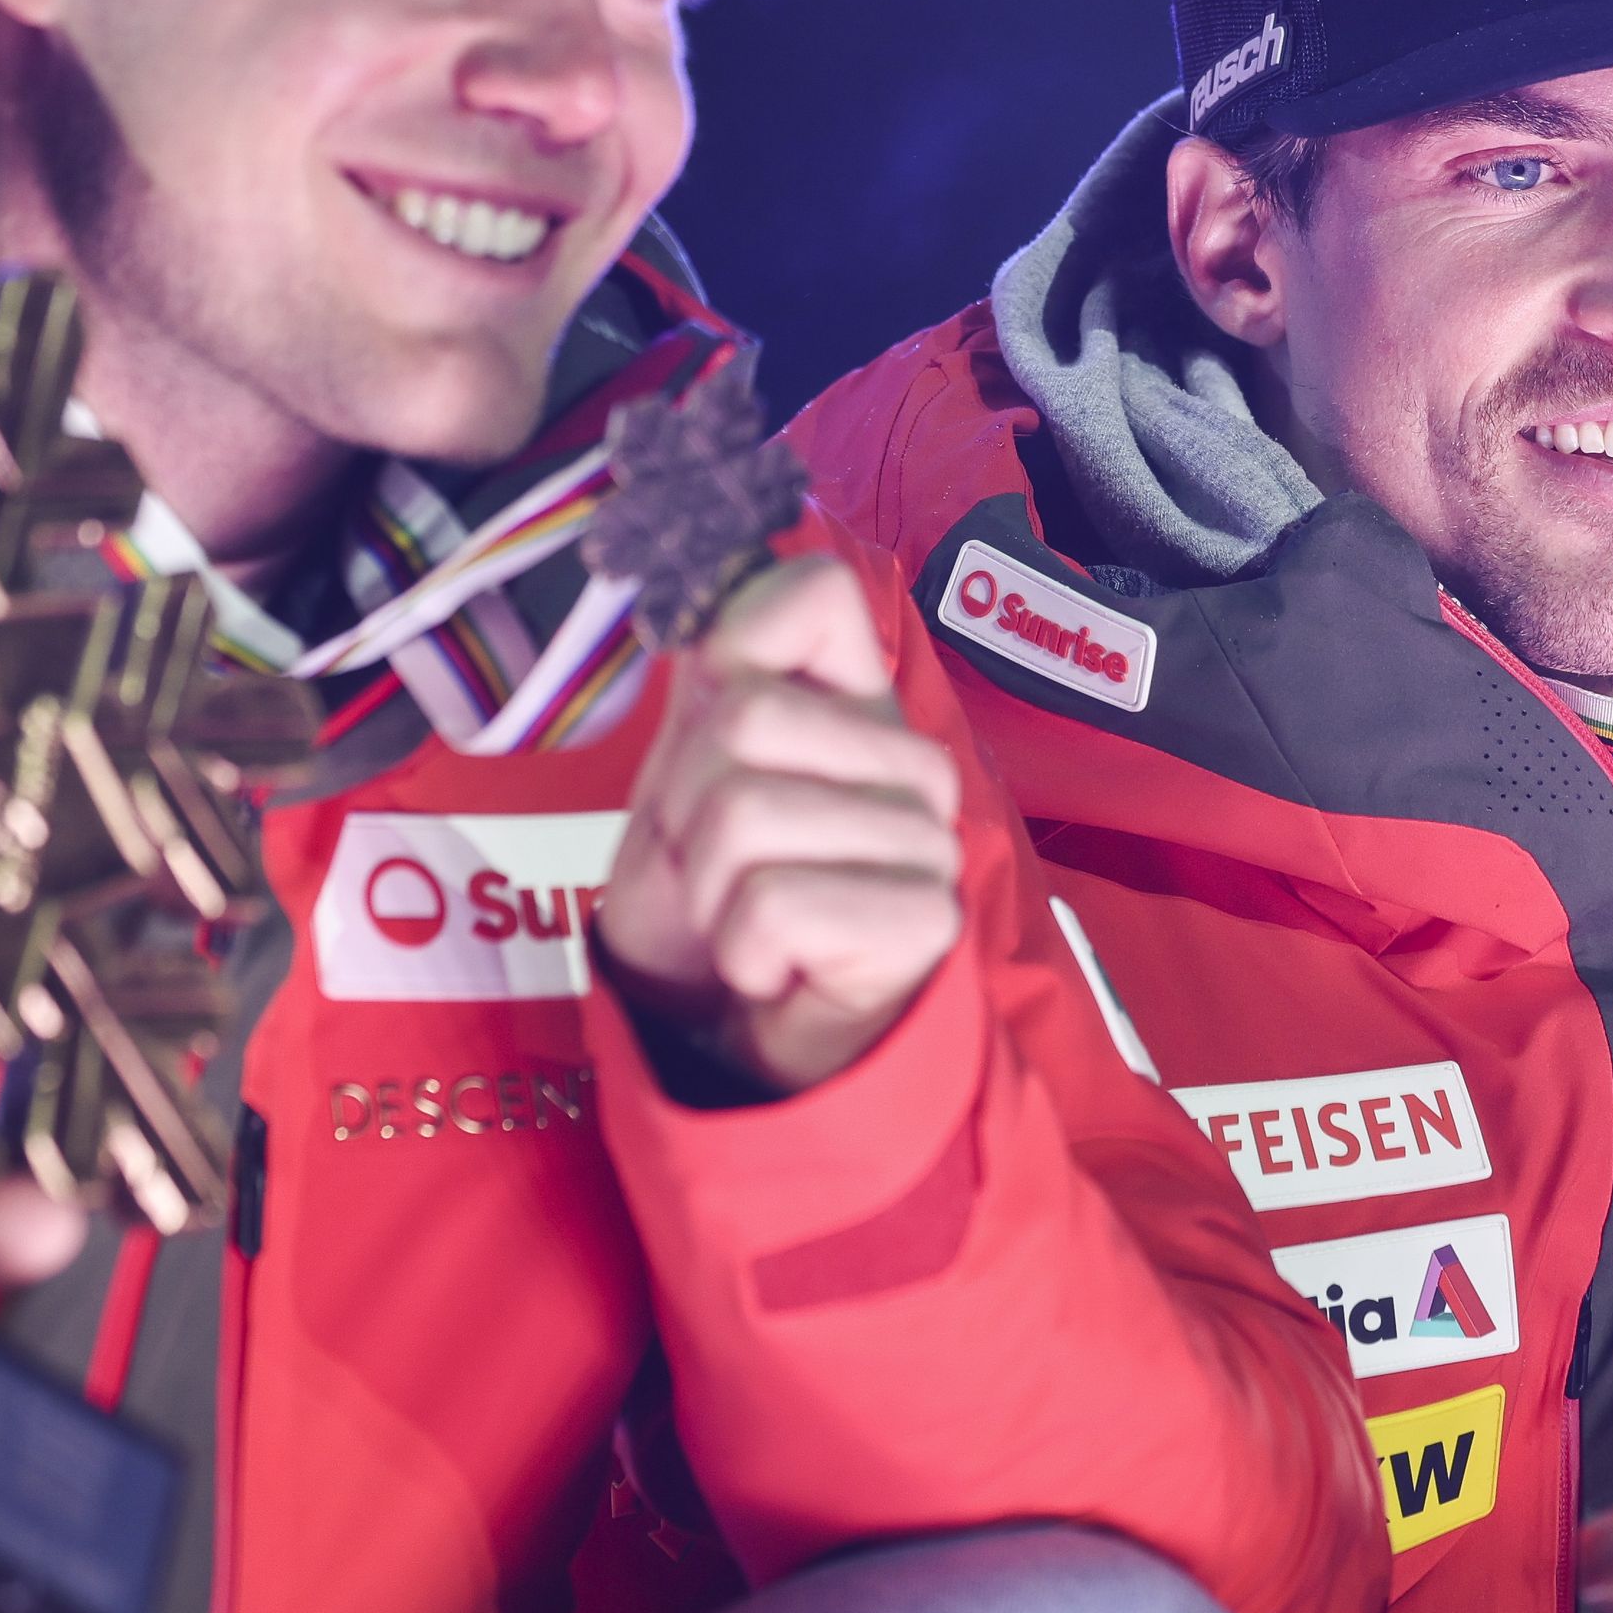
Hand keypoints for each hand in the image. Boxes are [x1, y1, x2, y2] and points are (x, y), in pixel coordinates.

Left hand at [599, 554, 968, 1094]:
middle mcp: (907, 761)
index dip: (728, 658)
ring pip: (746, 814)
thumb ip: (712, 674)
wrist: (734, 1047)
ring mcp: (928, 841)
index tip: (712, 742)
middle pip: (741, 719)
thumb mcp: (684, 773)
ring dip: (706, 890)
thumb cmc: (710, 905)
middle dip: (686, 809)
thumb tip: (712, 565)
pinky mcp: (927, 922)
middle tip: (714, 870)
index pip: (811, 594)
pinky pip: (774, 903)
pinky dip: (739, 950)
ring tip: (742, 922)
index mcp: (854, 706)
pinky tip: (773, 968)